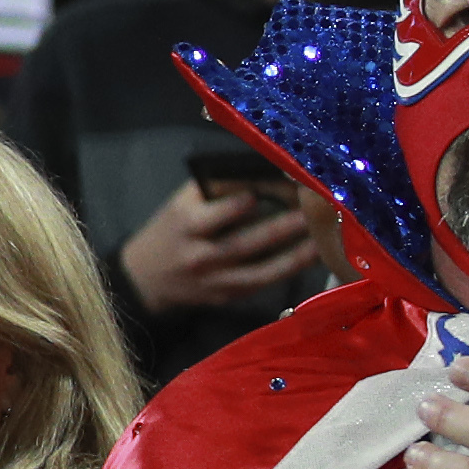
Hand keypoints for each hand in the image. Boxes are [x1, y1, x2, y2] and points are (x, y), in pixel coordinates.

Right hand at [119, 177, 320, 317]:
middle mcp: (201, 256)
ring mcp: (215, 281)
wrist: (145, 278)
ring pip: (261, 272)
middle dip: (284, 227)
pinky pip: (262, 285)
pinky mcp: (227, 297)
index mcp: (187, 224)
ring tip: (322, 241)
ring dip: (295, 257)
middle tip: (314, 213)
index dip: (254, 198)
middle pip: (247, 243)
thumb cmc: (170, 229)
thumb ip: (217, 186)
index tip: (280, 186)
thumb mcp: (182, 201)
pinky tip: (310, 258)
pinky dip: (288, 272)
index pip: (225, 211)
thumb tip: (262, 170)